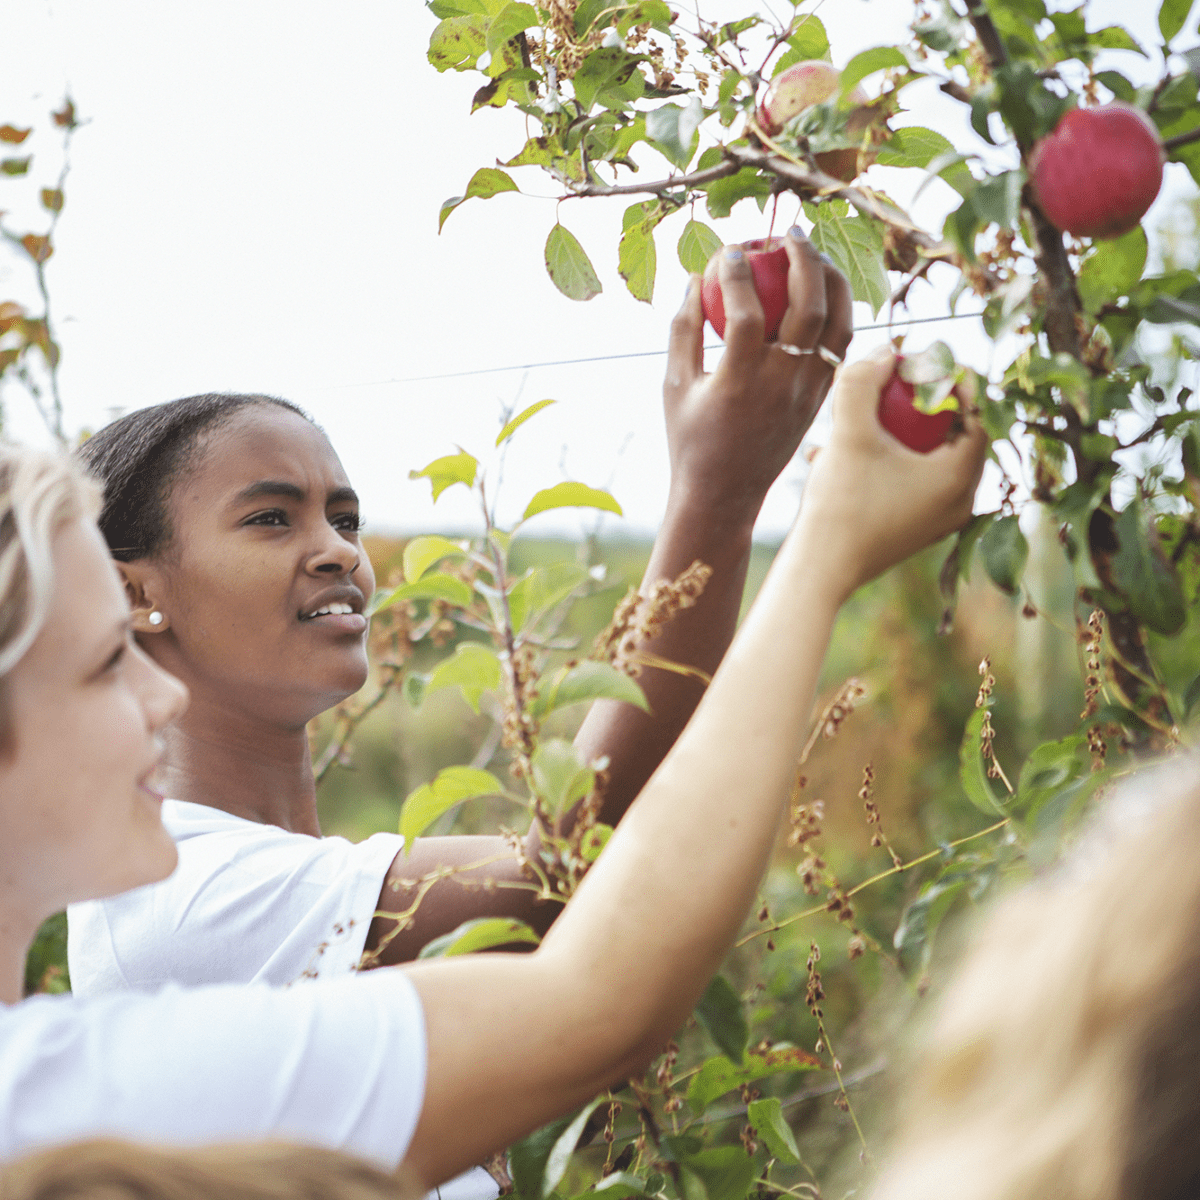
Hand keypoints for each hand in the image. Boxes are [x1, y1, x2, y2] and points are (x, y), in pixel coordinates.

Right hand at [662, 227, 852, 525]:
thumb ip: (684, 330)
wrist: (724, 496)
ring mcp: (807, 393)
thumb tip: (697, 279)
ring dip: (831, 280)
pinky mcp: (820, 400)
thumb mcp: (675, 386)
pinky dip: (839, 312)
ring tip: (813, 254)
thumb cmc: (691, 439)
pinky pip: (841, 346)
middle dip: (801, 260)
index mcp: (738, 383)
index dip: (738, 274)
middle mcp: (780, 386)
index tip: (729, 250)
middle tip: (784, 234)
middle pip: (808, 308)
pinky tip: (823, 291)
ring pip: (838, 324)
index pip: (746, 313)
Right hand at [797, 344, 987, 597]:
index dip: (956, 383)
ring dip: (905, 432)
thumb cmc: (840, 505)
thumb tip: (885, 349)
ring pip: (933, 460)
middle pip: (957, 437)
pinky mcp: (915, 529)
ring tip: (868, 413)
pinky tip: (844, 450)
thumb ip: (864, 383)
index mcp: (958, 478)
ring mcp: (938, 520)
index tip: (931, 361)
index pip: (977, 416)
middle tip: (905, 382)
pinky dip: (892, 460)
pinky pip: (915, 481)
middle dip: (929, 406)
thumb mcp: (849, 434)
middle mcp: (959, 502)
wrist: (819, 569)